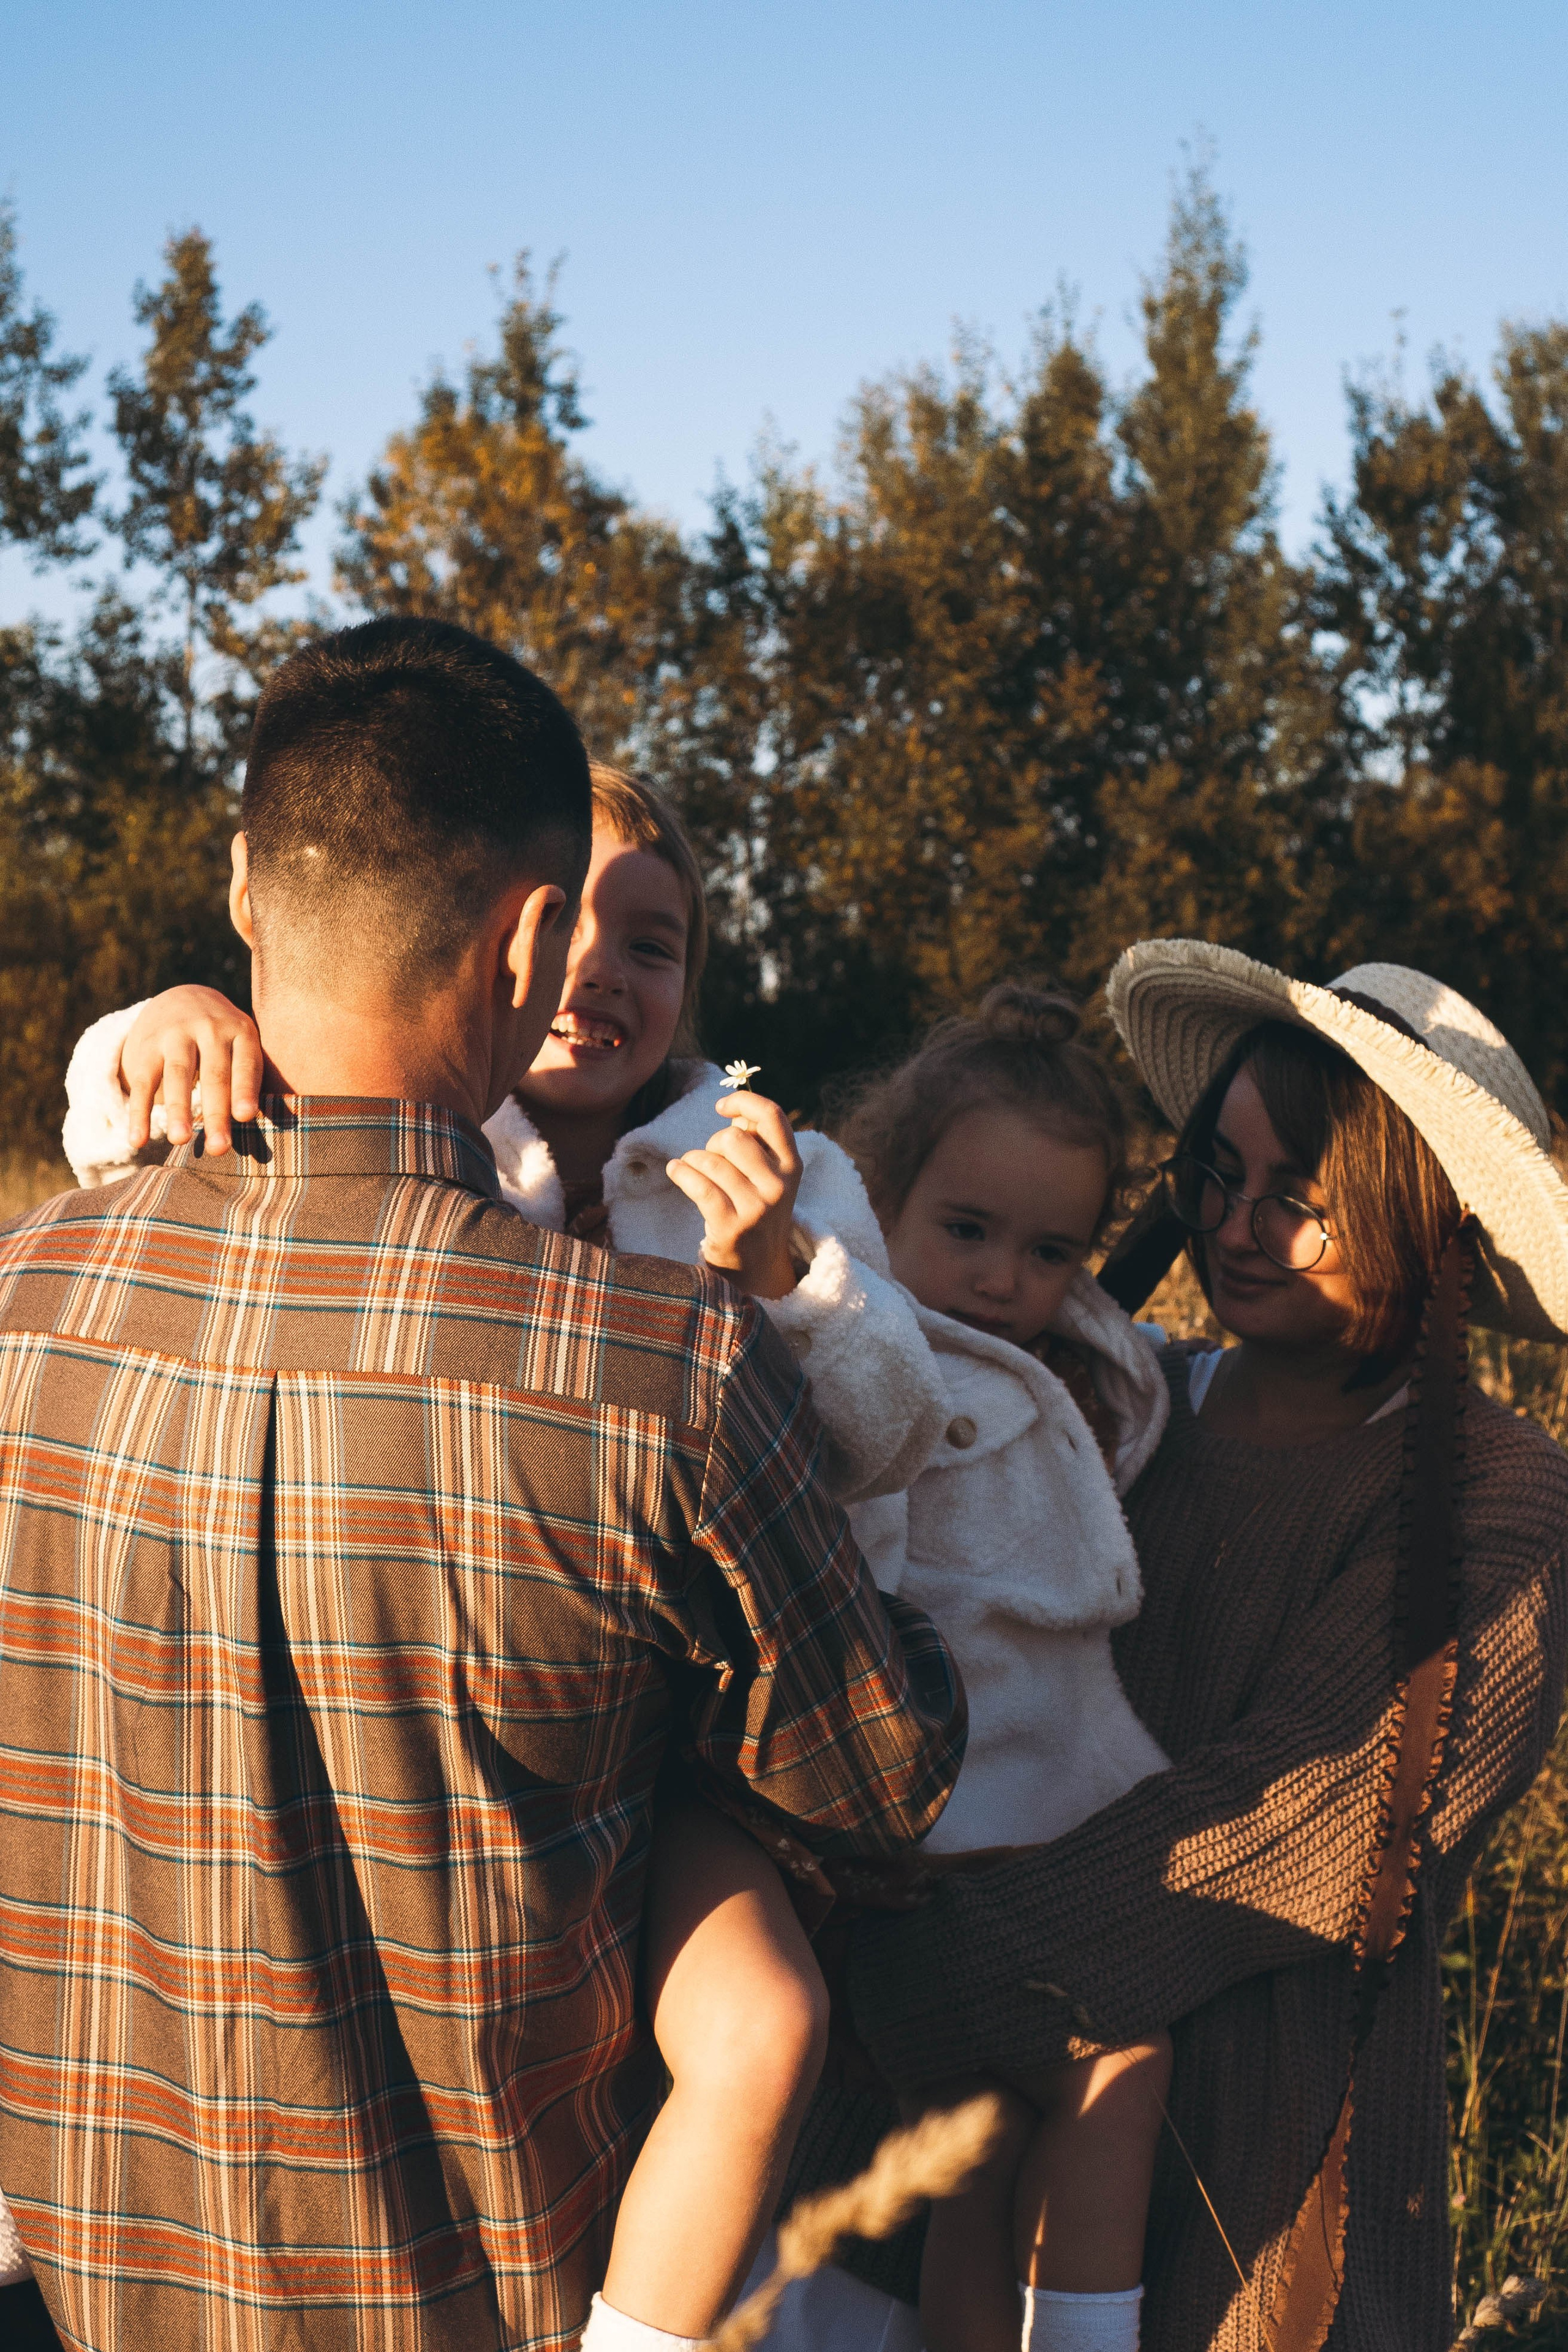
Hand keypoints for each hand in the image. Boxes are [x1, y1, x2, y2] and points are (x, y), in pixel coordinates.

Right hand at [122, 986, 262, 1156]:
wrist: (183, 999)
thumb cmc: (224, 1040)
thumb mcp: (241, 1045)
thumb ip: (249, 1078)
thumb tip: (251, 1125)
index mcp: (240, 1031)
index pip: (244, 1064)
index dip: (244, 1089)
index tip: (245, 1116)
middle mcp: (208, 1028)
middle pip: (213, 1074)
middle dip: (215, 1112)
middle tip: (218, 1148)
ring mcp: (175, 1036)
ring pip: (177, 1074)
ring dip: (178, 1110)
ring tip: (180, 1140)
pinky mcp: (147, 1048)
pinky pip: (143, 1082)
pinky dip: (139, 1113)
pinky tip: (137, 1140)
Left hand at [666, 1090, 802, 1299]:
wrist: (758, 1267)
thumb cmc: (758, 1208)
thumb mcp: (771, 1175)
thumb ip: (759, 1141)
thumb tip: (736, 1109)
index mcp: (792, 1165)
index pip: (772, 1116)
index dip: (743, 1101)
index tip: (721, 1107)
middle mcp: (779, 1185)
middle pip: (732, 1138)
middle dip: (713, 1143)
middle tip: (711, 1160)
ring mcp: (756, 1208)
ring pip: (711, 1160)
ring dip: (693, 1160)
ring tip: (692, 1170)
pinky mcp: (731, 1227)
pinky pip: (699, 1185)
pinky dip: (680, 1172)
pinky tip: (675, 1170)